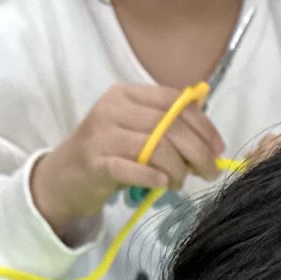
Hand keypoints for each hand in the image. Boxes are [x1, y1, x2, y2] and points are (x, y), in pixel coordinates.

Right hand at [34, 78, 227, 235]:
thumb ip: (165, 126)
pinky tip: (161, 185)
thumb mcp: (135, 131)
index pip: (174, 102)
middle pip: (169, 125)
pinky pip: (132, 168)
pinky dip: (152, 178)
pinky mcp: (95, 162)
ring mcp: (101, 134)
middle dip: (198, 152)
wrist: (62, 178)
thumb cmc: (107, 155)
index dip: (202, 124)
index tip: (218, 148)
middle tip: (209, 172)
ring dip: (177, 170)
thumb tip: (208, 135)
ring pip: (155, 147)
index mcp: (126, 94)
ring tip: (178, 183)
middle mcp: (113, 108)